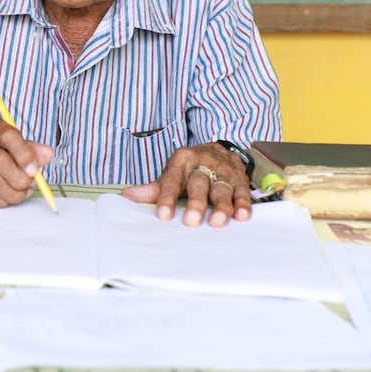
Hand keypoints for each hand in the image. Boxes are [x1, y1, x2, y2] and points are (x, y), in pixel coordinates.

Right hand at [0, 116, 53, 206]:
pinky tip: (6, 199)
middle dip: (19, 178)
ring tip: (21, 195)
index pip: (8, 136)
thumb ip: (31, 149)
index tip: (35, 171)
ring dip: (11, 193)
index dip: (24, 155)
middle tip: (29, 186)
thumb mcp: (13, 145)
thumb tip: (48, 154)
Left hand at [121, 142, 251, 226]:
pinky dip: (242, 204)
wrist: (220, 149)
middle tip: (191, 221)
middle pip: (198, 184)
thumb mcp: (172, 173)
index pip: (172, 181)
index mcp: (181, 161)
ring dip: (221, 206)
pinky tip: (241, 216)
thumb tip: (127, 196)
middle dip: (195, 203)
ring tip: (217, 222)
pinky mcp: (240, 180)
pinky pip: (242, 192)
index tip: (163, 215)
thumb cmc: (191, 168)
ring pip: (221, 189)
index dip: (167, 198)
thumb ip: (154, 187)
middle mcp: (203, 164)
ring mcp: (223, 172)